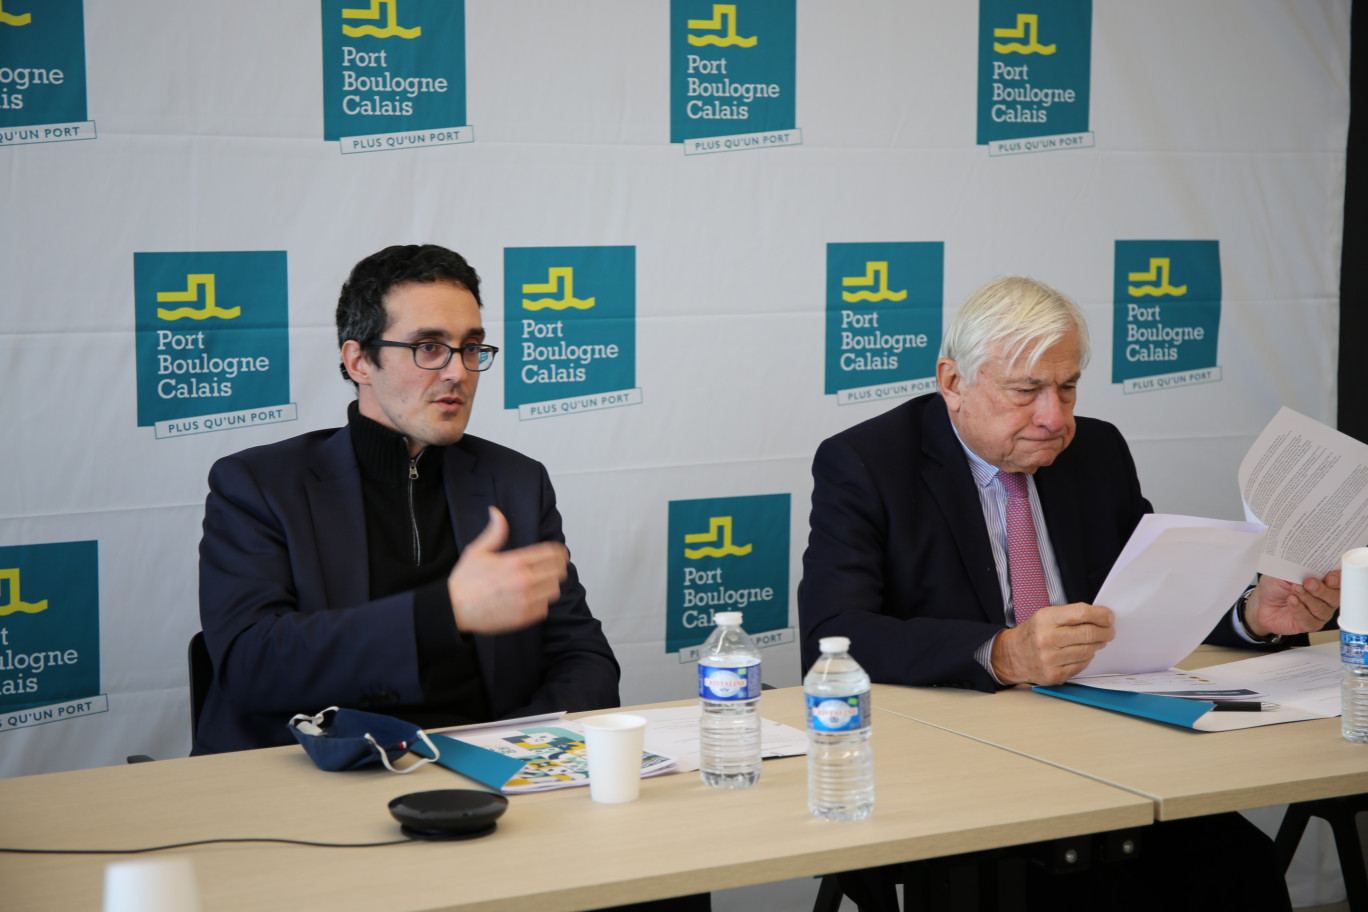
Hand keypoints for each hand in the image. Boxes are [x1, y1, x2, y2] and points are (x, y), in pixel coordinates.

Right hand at [446, 507, 568, 634]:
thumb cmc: (465, 581)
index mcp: (516, 561)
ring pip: (554, 590)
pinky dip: (541, 602)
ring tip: (542, 583)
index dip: (560, 552)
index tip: (560, 554)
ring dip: (550, 585)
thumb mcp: (477, 550)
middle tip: (553, 568)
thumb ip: (495, 532)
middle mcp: (524, 580)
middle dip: (558, 568)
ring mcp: (526, 600)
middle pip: (558, 571)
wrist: (454, 610)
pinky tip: (532, 598)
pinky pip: (544, 608)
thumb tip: (496, 512)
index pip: (552, 553)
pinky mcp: (524, 617)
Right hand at [990, 602, 1114, 684]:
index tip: (1109, 617)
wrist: (1012, 656)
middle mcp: (1046, 638)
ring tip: (1097, 641)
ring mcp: (1050, 659)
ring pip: (1088, 651)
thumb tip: (1101, 618)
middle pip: (1088, 633)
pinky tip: (1083, 653)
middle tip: (1110, 631)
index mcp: (1045, 619)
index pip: (1081, 613)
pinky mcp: (1054, 675)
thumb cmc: (1033, 633)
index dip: (1100, 615)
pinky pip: (1081, 665)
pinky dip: (1087, 658)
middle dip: (1105, 631)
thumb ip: (1071, 615)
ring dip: (1097, 645)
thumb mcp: (1045, 616)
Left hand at [1244, 570, 1339, 636]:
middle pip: (1334, 596)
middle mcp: (1325, 598)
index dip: (1337, 579)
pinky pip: (1309, 619)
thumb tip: (1304, 566)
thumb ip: (1296, 569)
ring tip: (1294, 591)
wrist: (1260, 605)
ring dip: (1307, 598)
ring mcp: (1319, 613)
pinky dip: (1299, 610)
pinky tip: (1292, 601)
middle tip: (1308, 583)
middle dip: (1321, 589)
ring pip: (1321, 608)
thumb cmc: (1275, 587)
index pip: (1339, 581)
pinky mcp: (1309, 624)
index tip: (1329, 577)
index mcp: (1324, 582)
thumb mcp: (1283, 572)